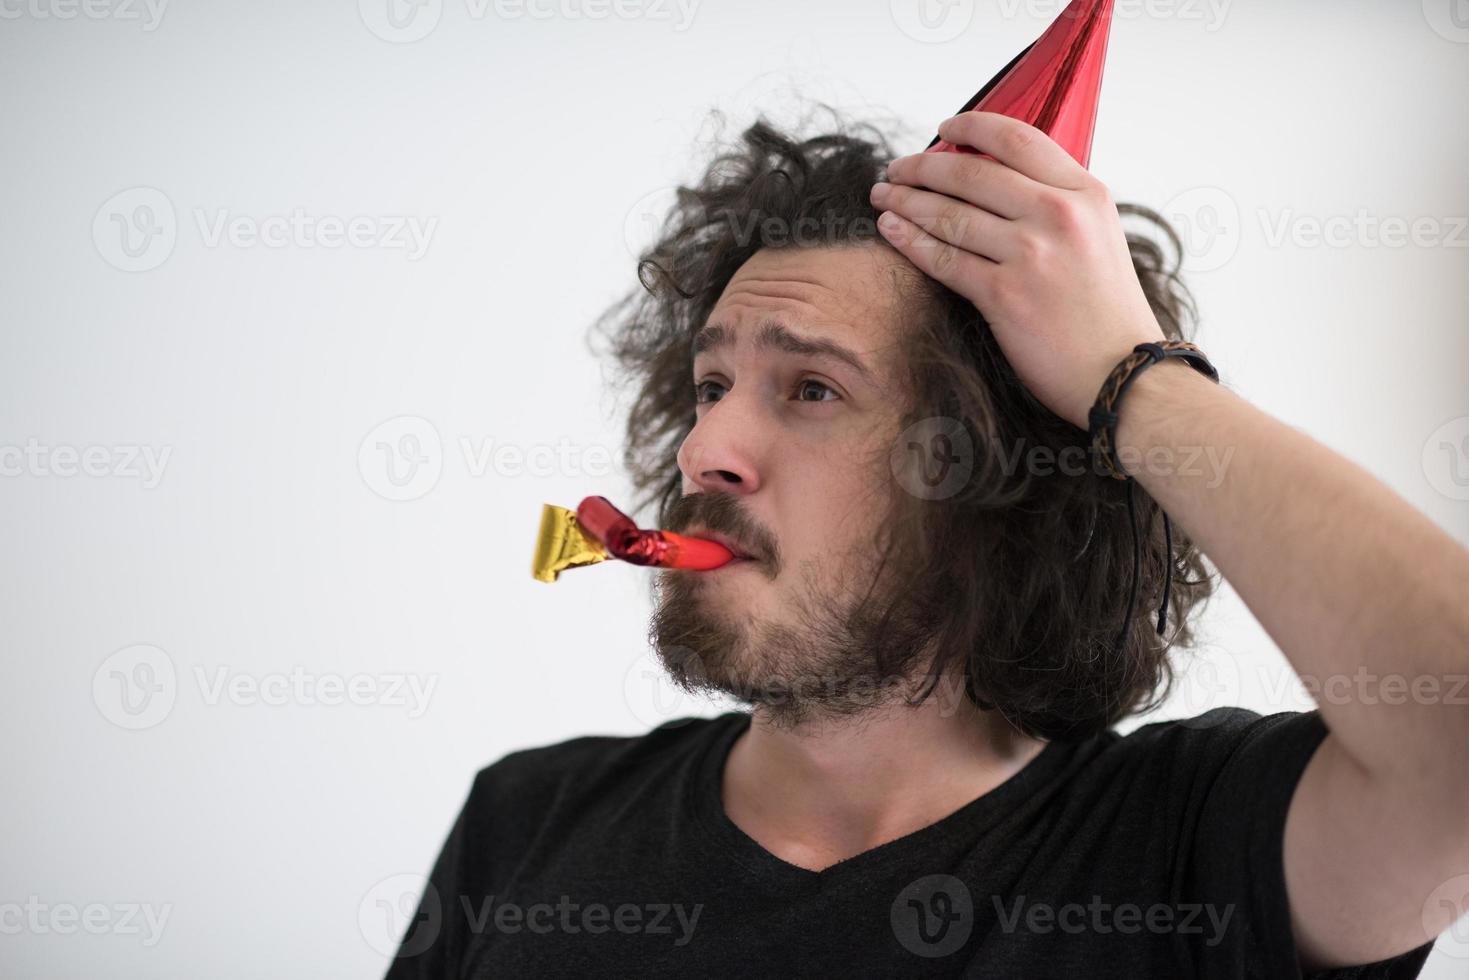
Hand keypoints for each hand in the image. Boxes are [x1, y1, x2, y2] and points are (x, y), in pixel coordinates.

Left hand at [871, 111, 1164, 429]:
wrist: (1124, 374)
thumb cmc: (1106, 313)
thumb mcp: (1099, 236)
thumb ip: (1056, 203)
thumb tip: (998, 178)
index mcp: (1085, 193)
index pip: (1018, 139)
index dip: (971, 127)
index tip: (943, 130)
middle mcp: (1059, 215)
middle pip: (971, 172)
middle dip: (922, 167)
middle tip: (896, 170)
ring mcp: (1031, 254)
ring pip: (950, 213)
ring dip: (906, 202)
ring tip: (883, 198)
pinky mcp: (1004, 295)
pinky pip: (944, 259)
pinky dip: (910, 241)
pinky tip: (892, 231)